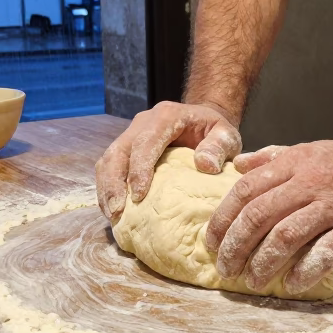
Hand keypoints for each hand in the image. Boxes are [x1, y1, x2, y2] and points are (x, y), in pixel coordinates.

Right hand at [95, 101, 241, 221]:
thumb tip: (205, 165)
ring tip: (112, 215)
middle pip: (118, 151)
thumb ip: (219, 146)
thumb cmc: (215, 130)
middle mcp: (142, 122)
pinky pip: (108, 166)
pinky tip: (112, 210)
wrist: (203, 119)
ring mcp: (131, 133)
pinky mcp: (126, 147)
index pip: (145, 142)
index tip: (138, 196)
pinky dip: (107, 188)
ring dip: (106, 188)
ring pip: (108, 159)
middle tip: (117, 212)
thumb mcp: (226, 135)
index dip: (139, 169)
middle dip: (114, 182)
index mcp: (165, 116)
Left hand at [205, 140, 332, 293]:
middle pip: (259, 215)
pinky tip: (291, 285)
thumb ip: (275, 158)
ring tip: (251, 281)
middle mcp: (312, 182)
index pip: (246, 190)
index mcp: (296, 163)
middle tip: (224, 268)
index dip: (223, 218)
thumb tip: (238, 166)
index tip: (211, 241)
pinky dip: (304, 272)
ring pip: (285, 236)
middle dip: (235, 245)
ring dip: (262, 263)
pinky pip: (324, 253)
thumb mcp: (313, 152)